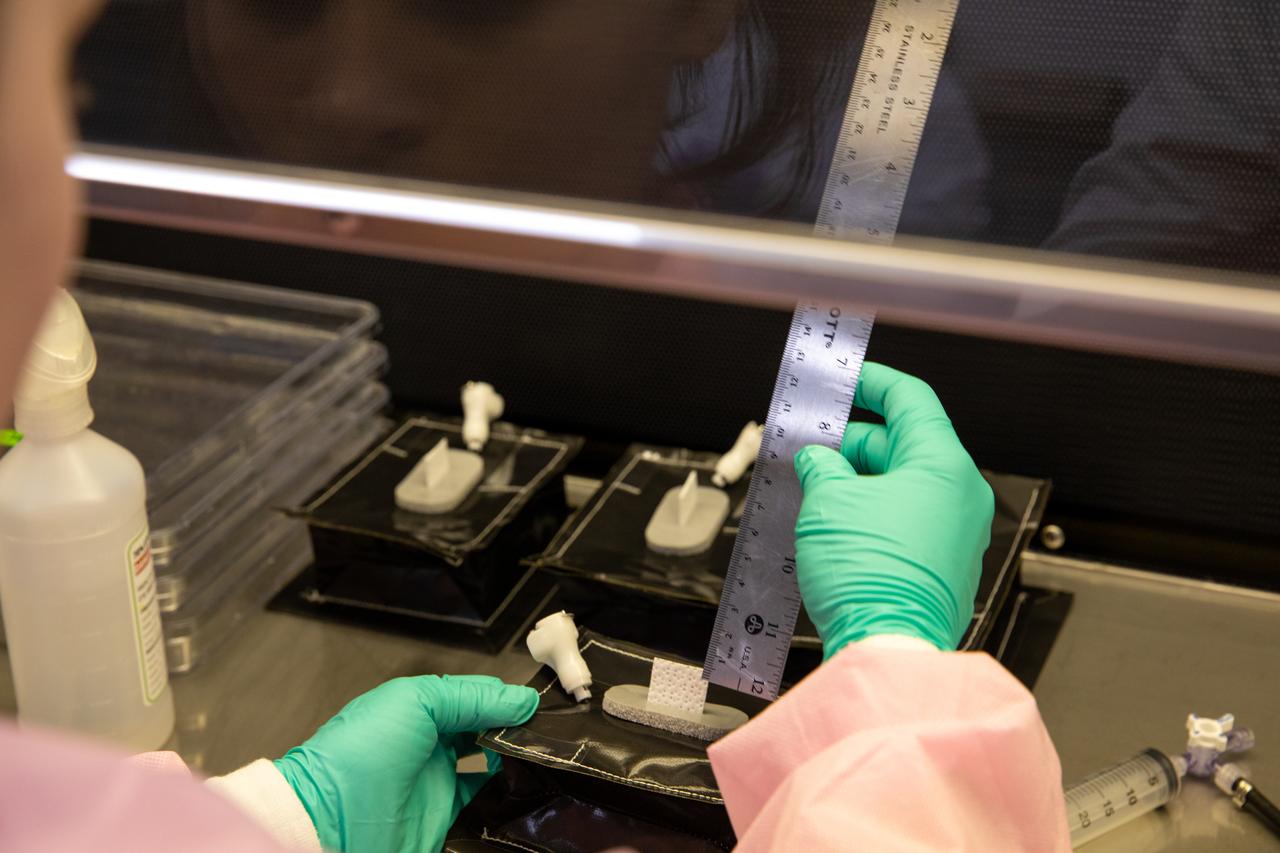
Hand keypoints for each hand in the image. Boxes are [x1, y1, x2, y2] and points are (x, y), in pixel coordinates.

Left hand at [274, 675, 537, 852]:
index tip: (536, 705)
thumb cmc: (360, 752)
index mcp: (420, 708)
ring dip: (513, 761)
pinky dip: (503, 797)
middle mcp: (430, 743)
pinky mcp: (443, 819)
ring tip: (540, 757)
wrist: (330, 821)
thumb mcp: (416, 702)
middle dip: (514, 727)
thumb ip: (471, 697)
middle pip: (485, 729)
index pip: (475, 696)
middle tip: (546, 731)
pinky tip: (518, 788)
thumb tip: (521, 700)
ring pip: (490, 766)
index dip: (505, 697)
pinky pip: (482, 805)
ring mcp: (436, 782)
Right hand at [794, 362, 992, 655]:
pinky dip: (870, 512)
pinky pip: (905, 520)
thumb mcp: (828, 503)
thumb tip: (817, 461)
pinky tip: (833, 522)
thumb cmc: (870, 576)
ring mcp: (955, 533)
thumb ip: (821, 468)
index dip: (872, 382)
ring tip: (812, 488)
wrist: (888, 649)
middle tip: (808, 446)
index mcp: (943, 465)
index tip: (845, 379)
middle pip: (902, 444)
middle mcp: (959, 496)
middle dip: (850, 443)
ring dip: (856, 481)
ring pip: (901, 486)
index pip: (911, 399)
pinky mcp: (942, 566)